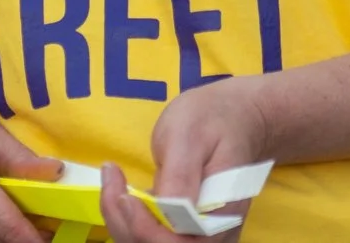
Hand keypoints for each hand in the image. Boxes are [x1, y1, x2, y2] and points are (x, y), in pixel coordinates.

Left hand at [99, 78, 272, 242]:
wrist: (236, 119)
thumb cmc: (214, 121)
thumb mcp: (191, 135)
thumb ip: (179, 176)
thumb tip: (162, 209)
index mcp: (219, 217)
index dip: (143, 227)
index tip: (122, 193)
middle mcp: (211, 238)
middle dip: (124, 222)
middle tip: (112, 178)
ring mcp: (198, 238)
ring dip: (121, 220)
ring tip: (114, 181)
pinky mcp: (183, 232)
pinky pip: (150, 238)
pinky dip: (128, 221)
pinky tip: (123, 192)